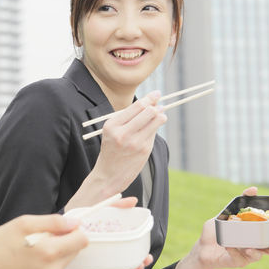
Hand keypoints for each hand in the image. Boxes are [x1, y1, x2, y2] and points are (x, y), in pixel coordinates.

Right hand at [0, 214, 87, 268]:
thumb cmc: (2, 244)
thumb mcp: (24, 224)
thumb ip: (54, 221)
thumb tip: (75, 222)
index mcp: (49, 251)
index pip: (81, 240)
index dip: (74, 231)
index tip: (62, 229)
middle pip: (75, 252)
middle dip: (64, 242)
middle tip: (44, 239)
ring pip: (64, 262)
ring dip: (56, 255)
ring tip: (35, 251)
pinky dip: (48, 266)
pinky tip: (32, 263)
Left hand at [60, 196, 153, 268]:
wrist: (58, 239)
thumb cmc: (82, 227)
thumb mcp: (99, 213)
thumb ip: (115, 206)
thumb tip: (132, 201)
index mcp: (114, 249)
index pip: (132, 255)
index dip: (141, 258)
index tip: (146, 258)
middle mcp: (108, 262)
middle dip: (129, 267)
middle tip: (133, 263)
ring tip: (108, 264)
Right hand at [66, 91, 166, 209]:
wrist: (108, 175)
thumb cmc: (111, 150)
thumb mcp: (112, 131)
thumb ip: (128, 117)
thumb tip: (152, 103)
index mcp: (112, 125)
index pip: (137, 106)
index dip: (150, 98)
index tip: (157, 93)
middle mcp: (122, 133)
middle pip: (148, 111)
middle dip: (156, 106)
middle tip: (158, 106)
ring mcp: (134, 142)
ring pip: (155, 120)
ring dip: (161, 116)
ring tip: (160, 116)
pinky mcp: (143, 151)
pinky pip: (154, 133)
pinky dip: (156, 128)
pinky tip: (152, 129)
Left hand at [173, 186, 268, 268]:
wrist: (203, 246)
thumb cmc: (220, 230)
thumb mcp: (229, 212)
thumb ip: (242, 200)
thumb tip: (254, 189)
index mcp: (258, 236)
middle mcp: (256, 247)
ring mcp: (246, 256)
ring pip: (258, 257)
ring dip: (255, 251)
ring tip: (248, 246)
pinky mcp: (235, 262)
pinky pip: (239, 258)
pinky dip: (235, 251)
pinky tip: (229, 246)